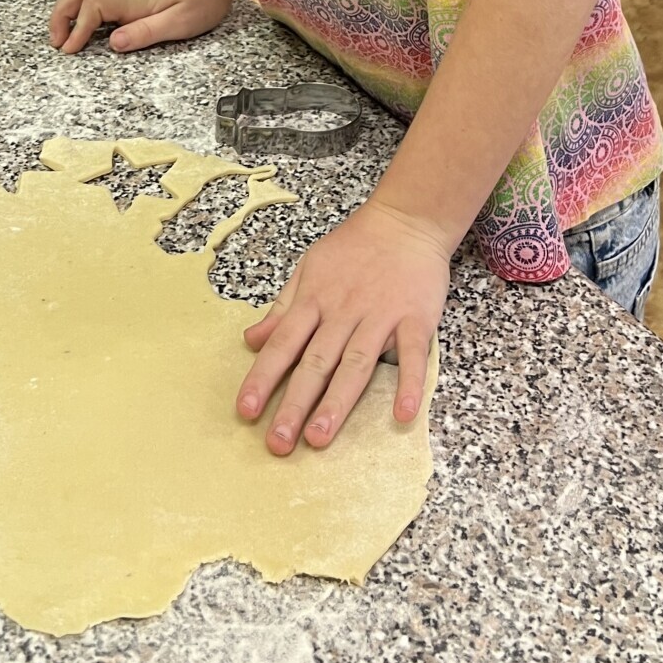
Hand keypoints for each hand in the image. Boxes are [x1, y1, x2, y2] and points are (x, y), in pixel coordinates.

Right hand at [49, 0, 239, 53]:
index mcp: (136, 1)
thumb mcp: (179, 23)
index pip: (94, 6)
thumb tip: (114, 42)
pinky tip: (79, 15)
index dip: (78, 28)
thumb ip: (145, 32)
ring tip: (61, 31)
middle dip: (60, 15)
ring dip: (66, 5)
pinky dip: (78, 0)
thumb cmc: (201, 1)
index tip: (71, 49)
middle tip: (56, 41)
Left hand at [237, 199, 449, 455]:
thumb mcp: (310, 267)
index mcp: (315, 299)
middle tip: (279, 443)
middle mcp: (344, 311)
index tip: (246, 411)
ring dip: (337, 402)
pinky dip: (410, 383)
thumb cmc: (355, 246)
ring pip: (356, 364)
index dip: (263, 377)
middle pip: (316, 362)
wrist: (406, 219)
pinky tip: (403, 413)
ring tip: (319, 438)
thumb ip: (283, 307)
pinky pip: (414, 355)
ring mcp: (381, 316)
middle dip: (295, 404)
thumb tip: (252, 340)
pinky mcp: (416, 318)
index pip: (283, 344)